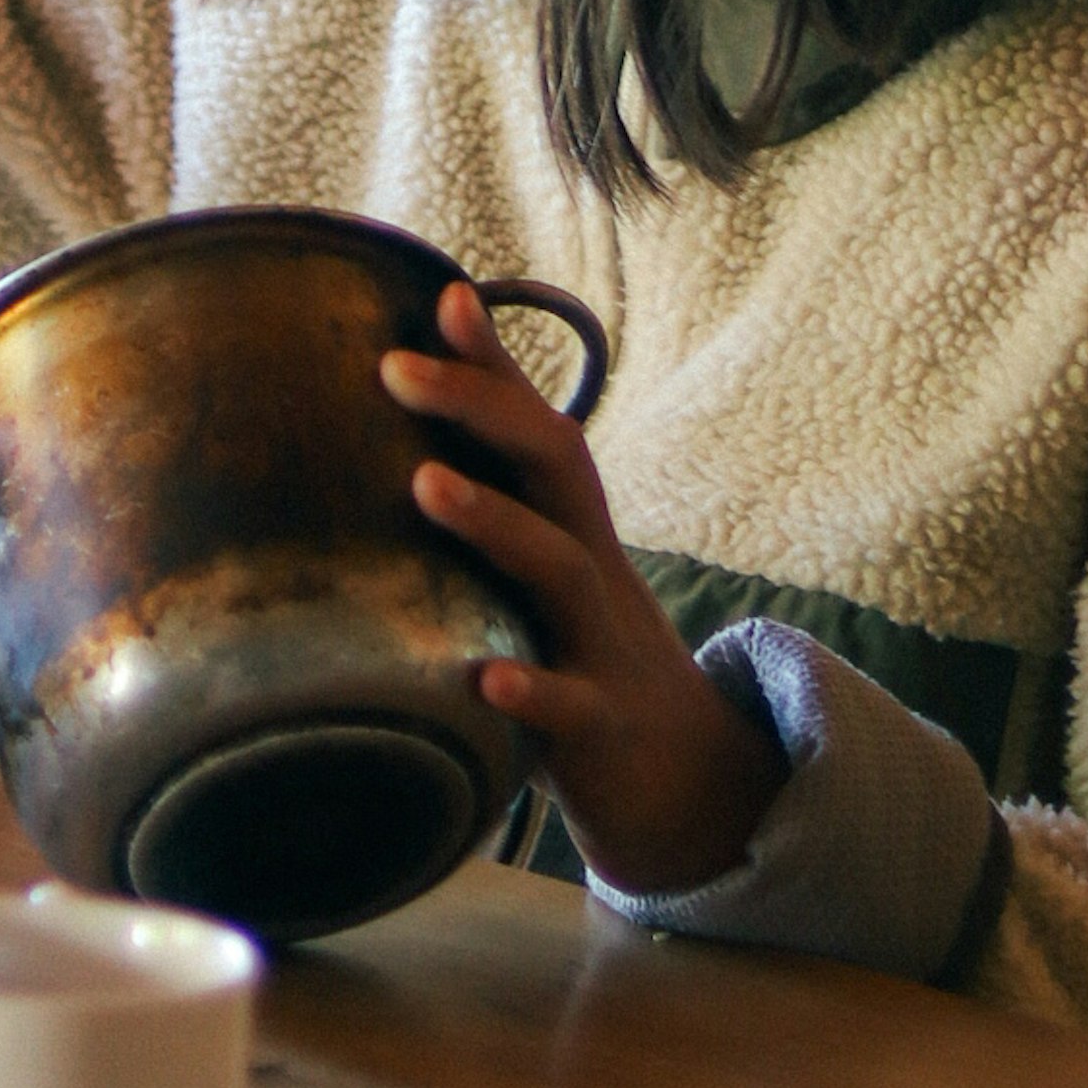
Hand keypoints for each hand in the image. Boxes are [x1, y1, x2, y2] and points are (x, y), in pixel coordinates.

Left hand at [383, 282, 786, 897]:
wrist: (691, 789)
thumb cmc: (586, 661)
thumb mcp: (548, 581)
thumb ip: (495, 515)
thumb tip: (412, 451)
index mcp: (570, 530)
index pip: (536, 428)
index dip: (493, 365)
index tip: (442, 298)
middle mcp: (591, 568)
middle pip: (556, 468)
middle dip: (481, 408)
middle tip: (396, 369)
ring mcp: (601, 646)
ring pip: (561, 570)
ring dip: (494, 522)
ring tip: (424, 485)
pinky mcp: (602, 730)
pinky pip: (572, 705)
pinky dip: (533, 688)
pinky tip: (485, 678)